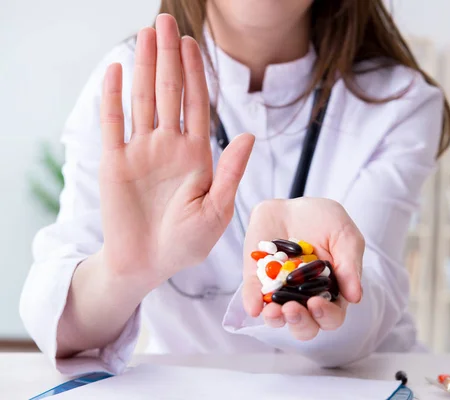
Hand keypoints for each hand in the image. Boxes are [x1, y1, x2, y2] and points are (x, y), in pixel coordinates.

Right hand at [99, 14, 253, 289]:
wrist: (148, 264)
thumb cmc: (186, 243)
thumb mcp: (216, 210)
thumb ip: (230, 172)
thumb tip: (248, 135)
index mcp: (196, 154)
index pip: (196, 104)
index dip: (194, 73)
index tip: (191, 43)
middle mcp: (169, 145)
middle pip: (169, 92)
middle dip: (168, 57)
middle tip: (164, 21)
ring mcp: (141, 151)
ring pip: (143, 100)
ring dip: (144, 67)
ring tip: (144, 34)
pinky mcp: (115, 162)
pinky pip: (113, 123)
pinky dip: (113, 97)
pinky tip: (117, 70)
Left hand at [242, 198, 364, 340]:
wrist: (293, 203)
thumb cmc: (324, 220)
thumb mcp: (344, 235)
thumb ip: (350, 264)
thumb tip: (356, 297)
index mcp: (332, 292)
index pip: (332, 316)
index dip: (326, 316)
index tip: (316, 304)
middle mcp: (305, 298)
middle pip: (306, 326)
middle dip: (300, 323)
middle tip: (294, 309)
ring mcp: (280, 291)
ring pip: (279, 319)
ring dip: (277, 320)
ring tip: (275, 310)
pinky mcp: (256, 280)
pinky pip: (253, 297)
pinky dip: (253, 303)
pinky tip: (254, 307)